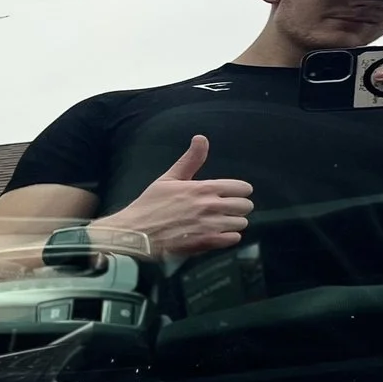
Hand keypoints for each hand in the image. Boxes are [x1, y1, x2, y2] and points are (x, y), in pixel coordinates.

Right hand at [96, 135, 253, 259]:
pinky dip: (228, 237)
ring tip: (221, 222)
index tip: (234, 194)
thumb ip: (191, 159)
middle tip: (228, 209)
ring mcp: (209, 226)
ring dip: (234, 223)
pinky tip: (218, 234)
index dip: (240, 191)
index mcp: (204, 188)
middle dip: (239, 207)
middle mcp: (210, 206)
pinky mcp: (206, 243)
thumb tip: (201, 138)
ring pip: (240, 223)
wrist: (136, 232)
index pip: (241, 188)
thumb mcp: (170, 178)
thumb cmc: (150, 205)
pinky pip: (233, 240)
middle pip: (245, 206)